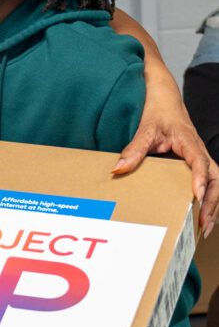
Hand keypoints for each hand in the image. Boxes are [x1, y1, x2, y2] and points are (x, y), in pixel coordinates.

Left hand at [113, 95, 218, 237]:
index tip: (197, 196)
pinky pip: (209, 182)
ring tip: (204, 227)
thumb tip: (118, 169)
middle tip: (202, 223)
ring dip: (213, 204)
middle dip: (212, 201)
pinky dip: (209, 199)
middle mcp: (200, 151)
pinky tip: (201, 216)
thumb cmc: (159, 112)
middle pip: (216, 178)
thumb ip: (133, 150)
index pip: (199, 161)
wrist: (166, 99)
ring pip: (216, 182)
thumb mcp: (144, 129)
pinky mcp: (197, 164)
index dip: (200, 179)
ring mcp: (201, 158)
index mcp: (189, 142)